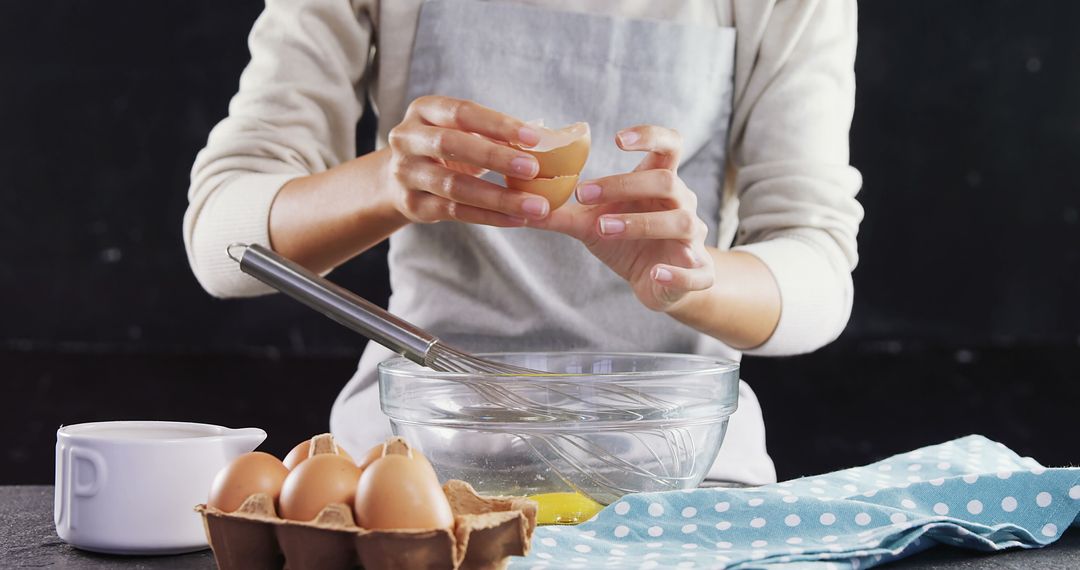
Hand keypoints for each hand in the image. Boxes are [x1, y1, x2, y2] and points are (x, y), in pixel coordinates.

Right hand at [384, 96, 550, 225]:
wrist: (401, 179)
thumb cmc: (447, 149)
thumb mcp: (463, 132)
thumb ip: (496, 133)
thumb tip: (549, 139)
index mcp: (424, 110)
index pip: (462, 112)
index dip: (498, 124)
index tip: (534, 137)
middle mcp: (407, 138)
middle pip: (450, 144)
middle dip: (495, 157)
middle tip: (534, 170)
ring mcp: (406, 173)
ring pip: (454, 186)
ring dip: (499, 197)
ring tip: (536, 206)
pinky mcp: (412, 204)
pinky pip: (455, 212)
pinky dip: (490, 217)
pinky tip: (517, 219)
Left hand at [536, 126, 714, 311]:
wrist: (657, 282)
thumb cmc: (627, 241)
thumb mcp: (592, 224)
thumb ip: (561, 213)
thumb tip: (518, 203)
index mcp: (660, 183)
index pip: (670, 145)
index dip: (649, 135)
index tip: (616, 139)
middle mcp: (682, 203)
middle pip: (667, 181)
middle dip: (624, 185)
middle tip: (583, 195)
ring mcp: (693, 238)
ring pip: (680, 222)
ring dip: (641, 223)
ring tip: (603, 228)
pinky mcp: (699, 272)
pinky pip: (696, 272)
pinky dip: (677, 273)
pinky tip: (654, 274)